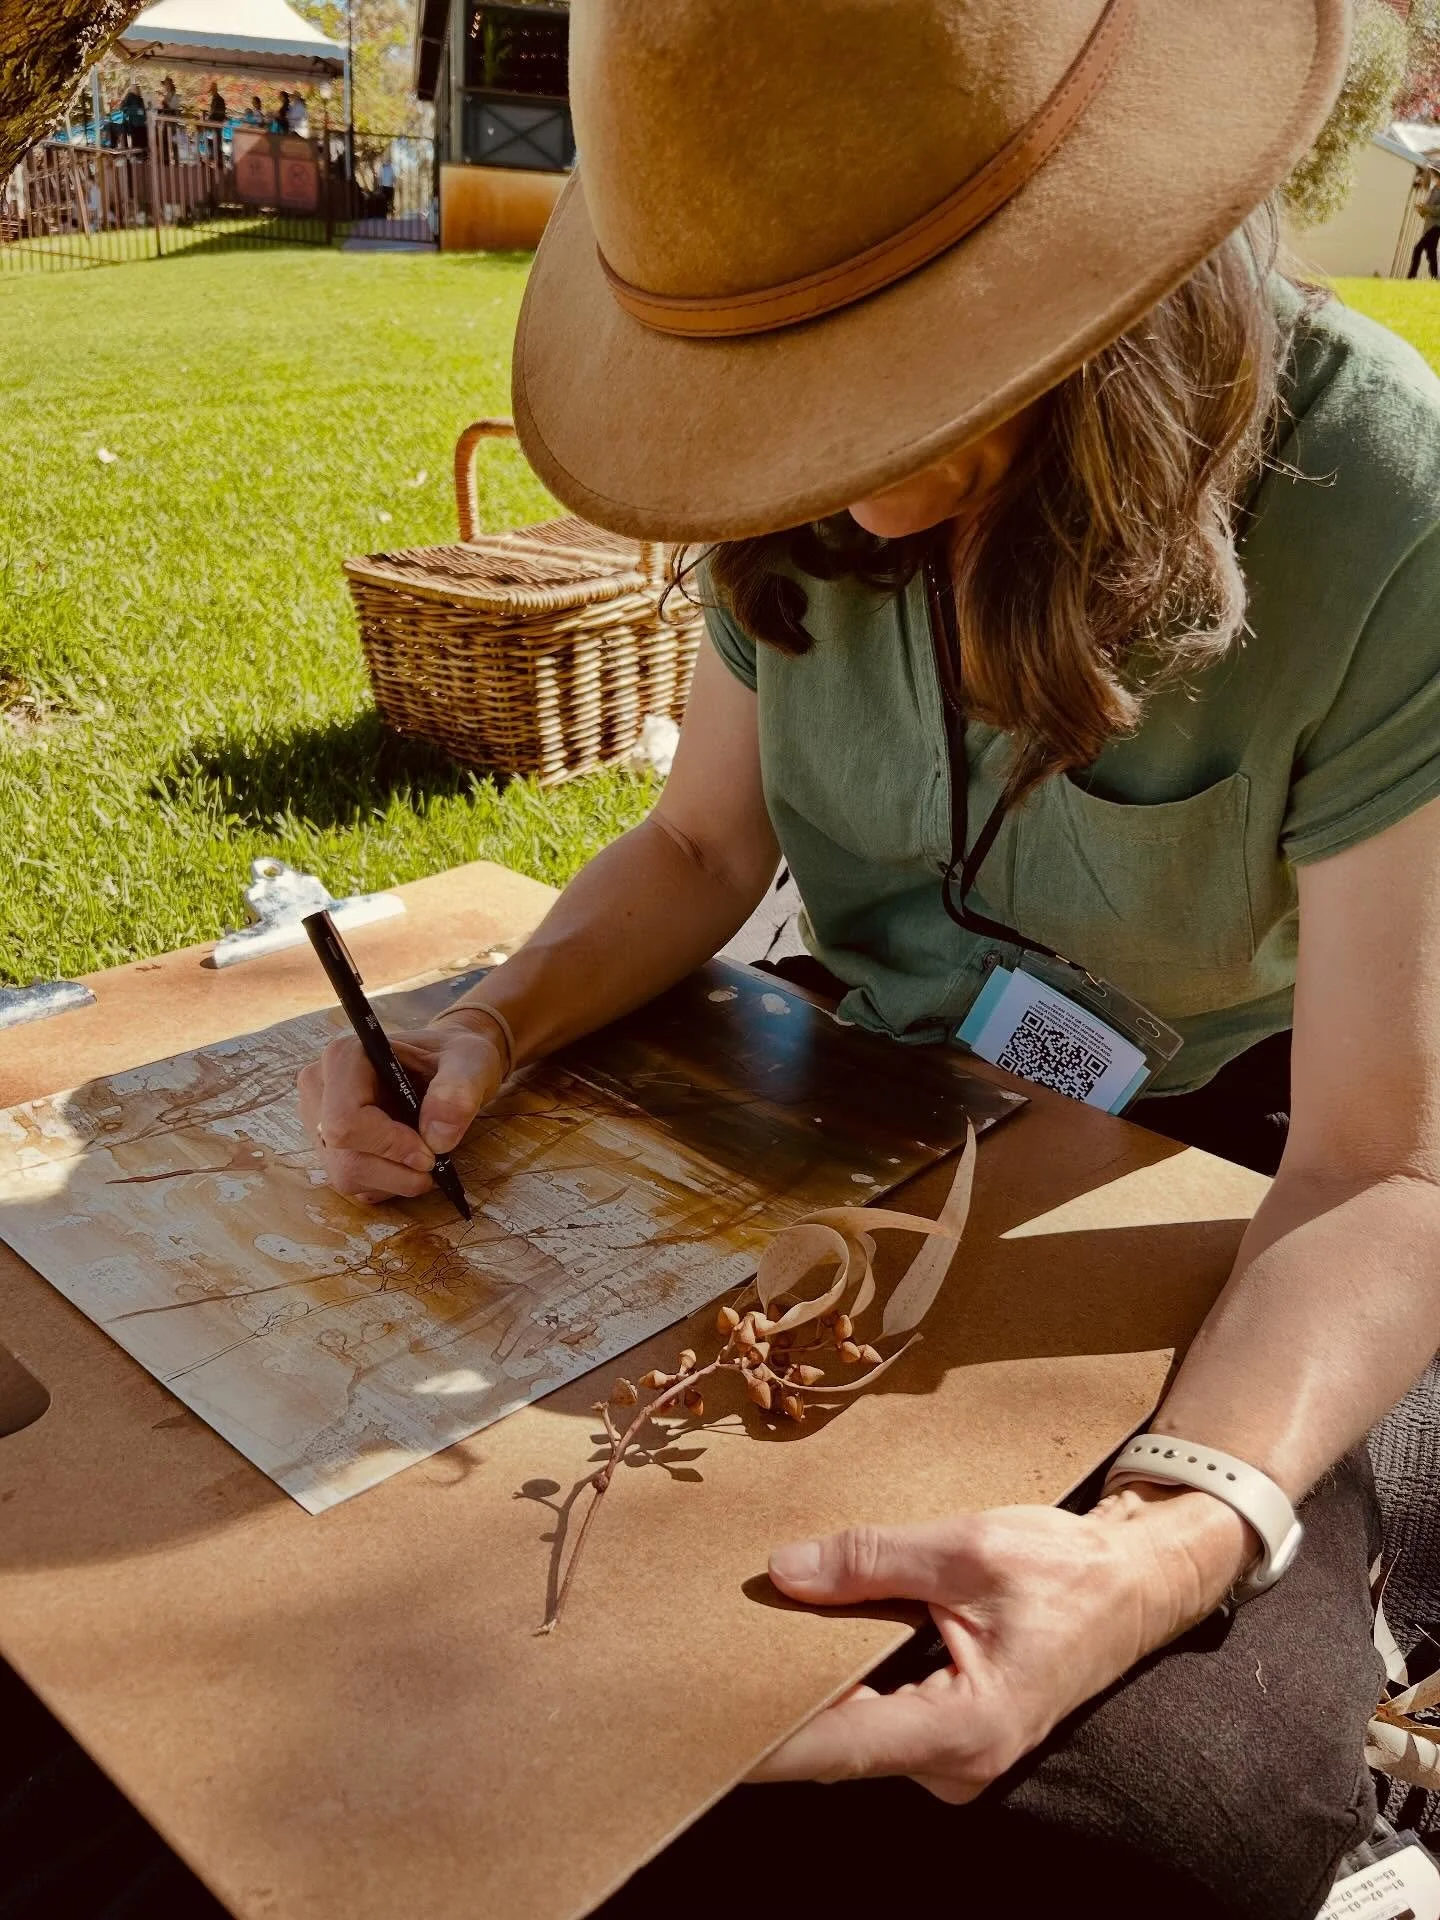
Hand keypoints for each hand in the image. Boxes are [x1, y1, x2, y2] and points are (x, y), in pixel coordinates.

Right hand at [296, 1012, 506, 1204]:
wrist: (446, 1065)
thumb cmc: (452, 1057)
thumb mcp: (469, 1061)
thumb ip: (458, 1090)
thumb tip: (437, 1138)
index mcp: (344, 1057)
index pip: (345, 1120)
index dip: (390, 1145)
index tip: (430, 1152)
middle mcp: (321, 1089)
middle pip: (345, 1156)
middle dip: (398, 1170)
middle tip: (434, 1159)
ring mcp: (319, 1122)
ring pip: (348, 1176)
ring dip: (397, 1180)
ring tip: (425, 1153)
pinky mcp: (330, 1149)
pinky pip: (355, 1185)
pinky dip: (390, 1183)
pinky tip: (408, 1159)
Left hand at [751, 1488, 1249, 1802]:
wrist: (1137, 1580)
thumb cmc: (1067, 1569)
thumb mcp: (968, 1547)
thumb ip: (874, 1561)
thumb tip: (785, 1570)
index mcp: (964, 1727)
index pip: (836, 1746)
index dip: (761, 1738)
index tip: (698, 1728)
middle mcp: (955, 1761)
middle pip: (837, 1739)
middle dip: (774, 1696)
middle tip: (706, 1651)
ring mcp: (953, 1755)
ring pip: (856, 1726)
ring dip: (809, 1680)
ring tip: (750, 1629)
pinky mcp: (951, 1732)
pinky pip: (879, 1713)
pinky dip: (844, 1676)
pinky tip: (810, 1630)